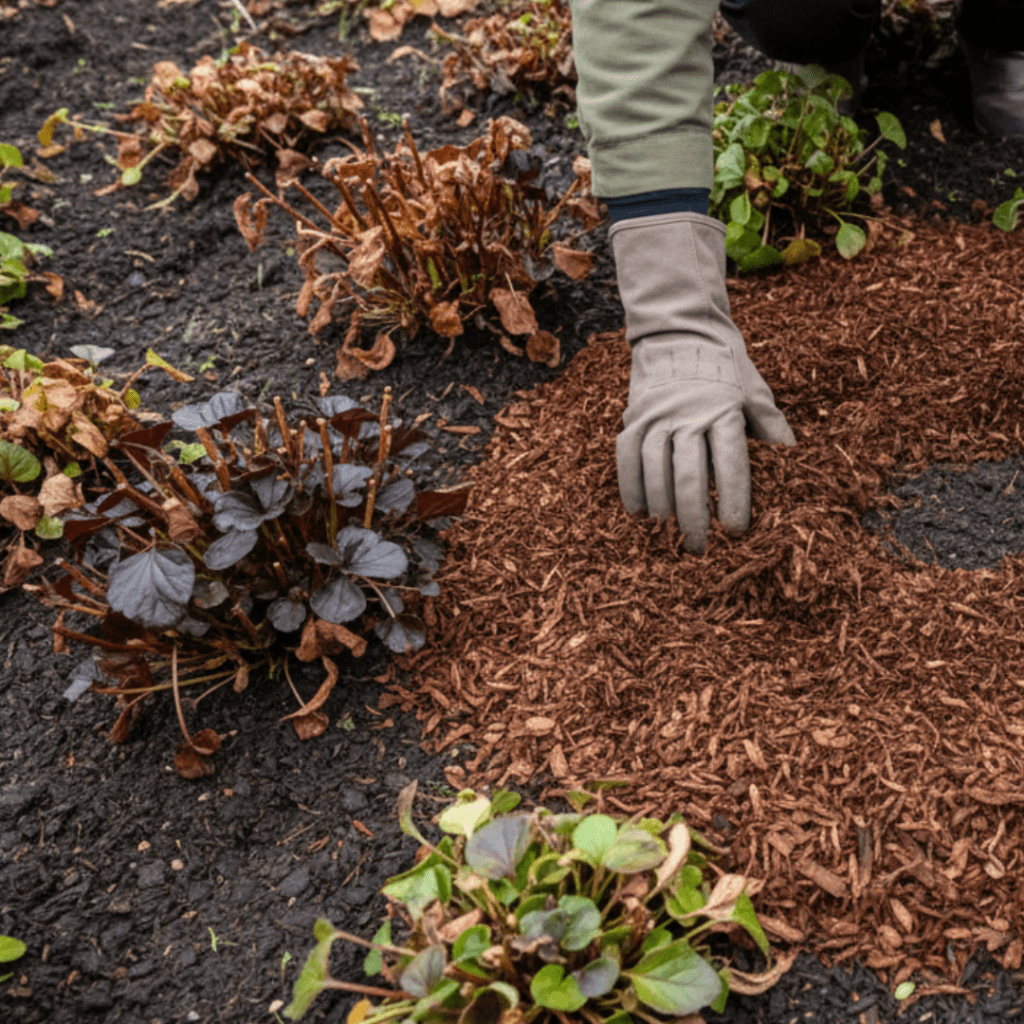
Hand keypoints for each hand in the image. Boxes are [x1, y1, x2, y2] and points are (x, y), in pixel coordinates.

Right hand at [617, 335, 795, 554]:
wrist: (681, 331)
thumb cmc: (726, 368)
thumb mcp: (755, 392)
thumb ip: (771, 428)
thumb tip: (794, 461)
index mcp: (724, 410)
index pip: (730, 463)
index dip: (733, 499)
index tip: (735, 530)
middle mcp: (688, 414)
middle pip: (688, 474)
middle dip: (694, 516)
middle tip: (699, 547)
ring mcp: (656, 416)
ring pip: (654, 469)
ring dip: (661, 506)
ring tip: (668, 532)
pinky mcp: (633, 417)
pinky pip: (626, 457)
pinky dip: (630, 486)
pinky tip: (639, 512)